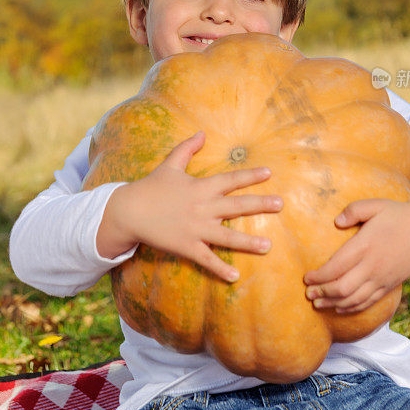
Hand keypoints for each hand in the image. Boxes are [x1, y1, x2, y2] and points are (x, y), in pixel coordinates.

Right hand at [98, 131, 282, 281]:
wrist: (128, 211)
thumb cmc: (151, 187)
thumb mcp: (170, 165)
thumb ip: (187, 148)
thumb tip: (202, 132)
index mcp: (200, 187)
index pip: (230, 180)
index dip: (250, 175)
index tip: (269, 172)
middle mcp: (202, 208)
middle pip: (236, 206)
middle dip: (260, 204)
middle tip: (280, 204)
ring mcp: (195, 229)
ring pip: (227, 237)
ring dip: (248, 242)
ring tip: (268, 246)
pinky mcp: (186, 246)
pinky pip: (206, 259)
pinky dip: (220, 268)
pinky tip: (235, 276)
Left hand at [303, 197, 409, 312]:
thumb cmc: (397, 214)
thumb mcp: (375, 204)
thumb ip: (353, 210)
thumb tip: (336, 222)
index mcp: (365, 245)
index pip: (336, 267)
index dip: (319, 277)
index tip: (306, 277)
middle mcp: (373, 265)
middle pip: (342, 288)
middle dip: (322, 293)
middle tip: (308, 294)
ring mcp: (383, 278)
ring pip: (354, 299)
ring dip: (333, 303)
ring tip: (318, 304)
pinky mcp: (390, 285)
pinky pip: (369, 302)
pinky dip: (352, 308)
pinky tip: (340, 307)